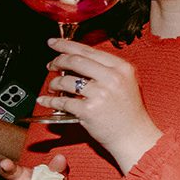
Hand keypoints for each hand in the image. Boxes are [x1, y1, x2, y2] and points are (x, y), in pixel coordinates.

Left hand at [38, 39, 162, 168]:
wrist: (134, 136)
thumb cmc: (129, 112)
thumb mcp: (126, 82)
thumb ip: (107, 69)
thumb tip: (78, 60)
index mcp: (121, 68)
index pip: (88, 50)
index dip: (67, 45)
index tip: (54, 43)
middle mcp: (112, 78)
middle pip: (75, 61)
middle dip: (57, 61)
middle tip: (51, 64)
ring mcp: (101, 94)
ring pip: (66, 81)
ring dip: (54, 83)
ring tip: (52, 87)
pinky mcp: (89, 110)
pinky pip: (62, 102)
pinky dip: (50, 101)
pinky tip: (45, 100)